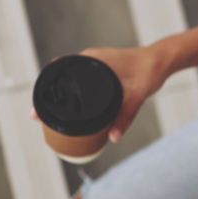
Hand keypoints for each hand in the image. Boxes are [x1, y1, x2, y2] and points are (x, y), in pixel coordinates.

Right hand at [30, 46, 172, 143]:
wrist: (162, 60)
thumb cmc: (149, 71)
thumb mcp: (136, 95)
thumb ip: (125, 117)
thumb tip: (113, 138)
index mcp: (90, 61)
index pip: (57, 75)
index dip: (43, 93)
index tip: (35, 111)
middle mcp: (88, 60)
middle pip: (59, 80)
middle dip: (47, 98)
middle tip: (38, 118)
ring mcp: (93, 64)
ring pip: (68, 80)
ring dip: (59, 95)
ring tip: (49, 116)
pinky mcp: (100, 69)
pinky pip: (79, 81)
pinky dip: (73, 92)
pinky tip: (70, 107)